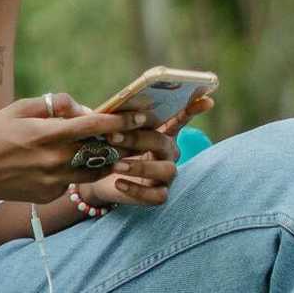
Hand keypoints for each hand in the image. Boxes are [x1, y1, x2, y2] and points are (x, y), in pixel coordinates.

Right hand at [0, 93, 145, 203]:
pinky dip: (76, 171)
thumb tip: (82, 108)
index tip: (140, 116)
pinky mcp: (48, 195)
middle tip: (134, 135)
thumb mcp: (21, 107)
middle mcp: (54, 160)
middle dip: (120, 143)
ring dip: (103, 160)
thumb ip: (55, 105)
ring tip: (109, 150)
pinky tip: (68, 163)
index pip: (96, 126)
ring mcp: (52, 181)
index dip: (122, 121)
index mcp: (48, 133)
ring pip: (92, 171)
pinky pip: (72, 182)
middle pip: (101, 152)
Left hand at [78, 95, 215, 207]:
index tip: (206, 97)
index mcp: (157, 129)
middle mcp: (167, 150)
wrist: (88, 176)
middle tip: (114, 137)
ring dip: (141, 165)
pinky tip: (119, 182)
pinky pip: (157, 195)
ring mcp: (164, 173)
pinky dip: (138, 189)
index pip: (180, 116)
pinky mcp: (157, 194)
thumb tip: (89, 110)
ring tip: (117, 163)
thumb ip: (103, 118)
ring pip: (166, 169)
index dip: (194, 107)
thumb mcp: (99, 129)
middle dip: (140, 138)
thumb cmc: (97, 146)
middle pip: (165, 142)